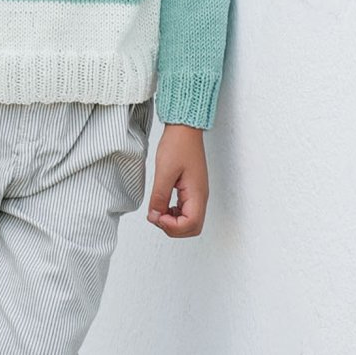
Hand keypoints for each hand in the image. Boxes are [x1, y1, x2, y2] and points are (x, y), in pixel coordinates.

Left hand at [146, 123, 208, 237]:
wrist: (184, 128)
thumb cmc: (178, 144)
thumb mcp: (164, 171)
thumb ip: (159, 197)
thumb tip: (155, 216)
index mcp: (197, 193)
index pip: (191, 225)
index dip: (172, 227)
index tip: (157, 216)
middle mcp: (200, 196)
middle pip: (192, 227)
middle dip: (173, 228)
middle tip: (157, 216)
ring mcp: (197, 193)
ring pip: (189, 220)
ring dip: (173, 221)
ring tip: (158, 209)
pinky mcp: (192, 188)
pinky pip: (185, 209)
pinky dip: (173, 212)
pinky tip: (163, 204)